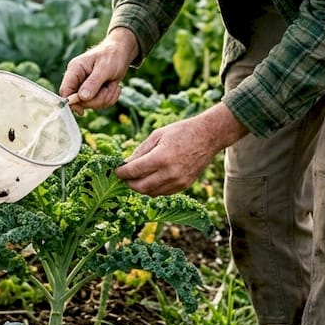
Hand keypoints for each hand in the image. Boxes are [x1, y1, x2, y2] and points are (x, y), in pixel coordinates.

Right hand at [59, 27, 137, 112]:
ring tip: (113, 84)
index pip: (65, 90)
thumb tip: (82, 97)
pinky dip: (110, 97)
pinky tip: (114, 86)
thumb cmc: (112, 55)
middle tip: (110, 86)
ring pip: (93, 104)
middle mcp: (78, 79)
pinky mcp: (94, 92)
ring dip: (106, 97)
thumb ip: (93, 82)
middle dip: (98, 98)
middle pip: (80, 101)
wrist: (122, 53)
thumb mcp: (104, 68)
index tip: (82, 111)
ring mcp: (86, 87)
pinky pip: (101, 104)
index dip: (71, 102)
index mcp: (75, 70)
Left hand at [115, 104, 248, 195]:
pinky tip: (151, 179)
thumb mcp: (157, 135)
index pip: (134, 171)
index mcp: (160, 158)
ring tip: (137, 178)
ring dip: (141, 187)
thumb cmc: (181, 132)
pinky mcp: (184, 185)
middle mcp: (169, 173)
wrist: (208, 136)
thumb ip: (140, 151)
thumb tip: (126, 164)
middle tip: (125, 177)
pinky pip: (163, 193)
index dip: (122, 173)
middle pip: (140, 187)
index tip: (117, 171)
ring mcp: (178, 181)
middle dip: (129, 183)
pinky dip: (154, 189)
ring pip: (151, 193)